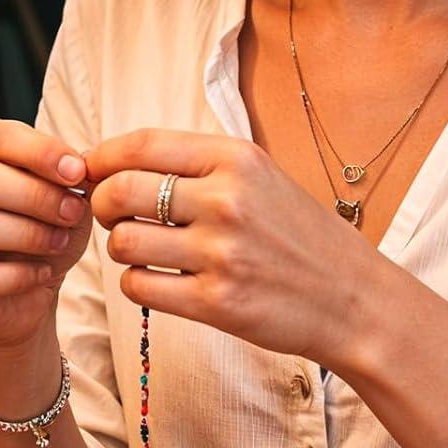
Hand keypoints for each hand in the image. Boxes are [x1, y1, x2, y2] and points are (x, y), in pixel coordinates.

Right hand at [0, 118, 95, 353]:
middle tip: (73, 213)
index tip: (77, 173)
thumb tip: (88, 162)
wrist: (26, 296)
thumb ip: (72, 176)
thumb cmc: (41, 235)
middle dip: (32, 195)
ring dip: (22, 234)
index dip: (36, 151)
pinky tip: (39, 275)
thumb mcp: (63, 199)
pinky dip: (11, 277)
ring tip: (58, 243)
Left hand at [85, 129, 374, 366]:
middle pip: (119, 190)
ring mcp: (221, 253)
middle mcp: (227, 199)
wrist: (354, 301)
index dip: (101, 158)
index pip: (139, 144)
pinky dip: (137, 284)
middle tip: (116, 217)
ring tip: (144, 251)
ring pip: (123, 242)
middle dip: (103, 204)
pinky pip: (139, 287)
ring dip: (121, 248)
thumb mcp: (261, 178)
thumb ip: (198, 166)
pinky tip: (159, 281)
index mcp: (236, 158)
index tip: (93, 173)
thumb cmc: (299, 237)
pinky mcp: (216, 303)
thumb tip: (117, 160)